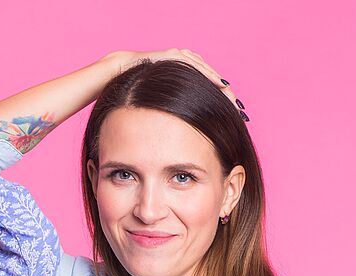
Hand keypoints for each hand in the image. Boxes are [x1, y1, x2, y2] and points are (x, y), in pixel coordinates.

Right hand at [103, 49, 241, 115]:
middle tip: (240, 111)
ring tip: (232, 100)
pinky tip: (221, 85)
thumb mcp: (158, 111)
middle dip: (226, 96)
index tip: (234, 119)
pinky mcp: (172, 55)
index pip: (208, 91)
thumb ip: (172, 119)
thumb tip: (182, 140)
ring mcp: (178, 59)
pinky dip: (208, 74)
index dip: (221, 104)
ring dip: (222, 86)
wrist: (116, 76)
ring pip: (207, 72)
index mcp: (182, 81)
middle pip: (212, 81)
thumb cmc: (134, 97)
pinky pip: (195, 65)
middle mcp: (183, 68)